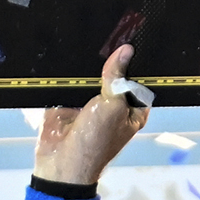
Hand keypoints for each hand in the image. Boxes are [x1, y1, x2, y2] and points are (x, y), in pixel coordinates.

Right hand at [33, 45, 151, 189]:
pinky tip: (70, 55)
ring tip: (88, 44)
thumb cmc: (95, 143)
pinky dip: (70, 73)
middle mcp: (113, 105)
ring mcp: (90, 102)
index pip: (138, 79)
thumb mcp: (113, 107)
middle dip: (110, 61)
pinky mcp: (69, 100)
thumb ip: (117, 78)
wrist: (60, 162)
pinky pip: (71, 80)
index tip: (133, 41)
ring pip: (92, 75)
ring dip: (88, 66)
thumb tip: (125, 52)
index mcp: (132, 110)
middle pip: (114, 74)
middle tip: (109, 37)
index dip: (136, 63)